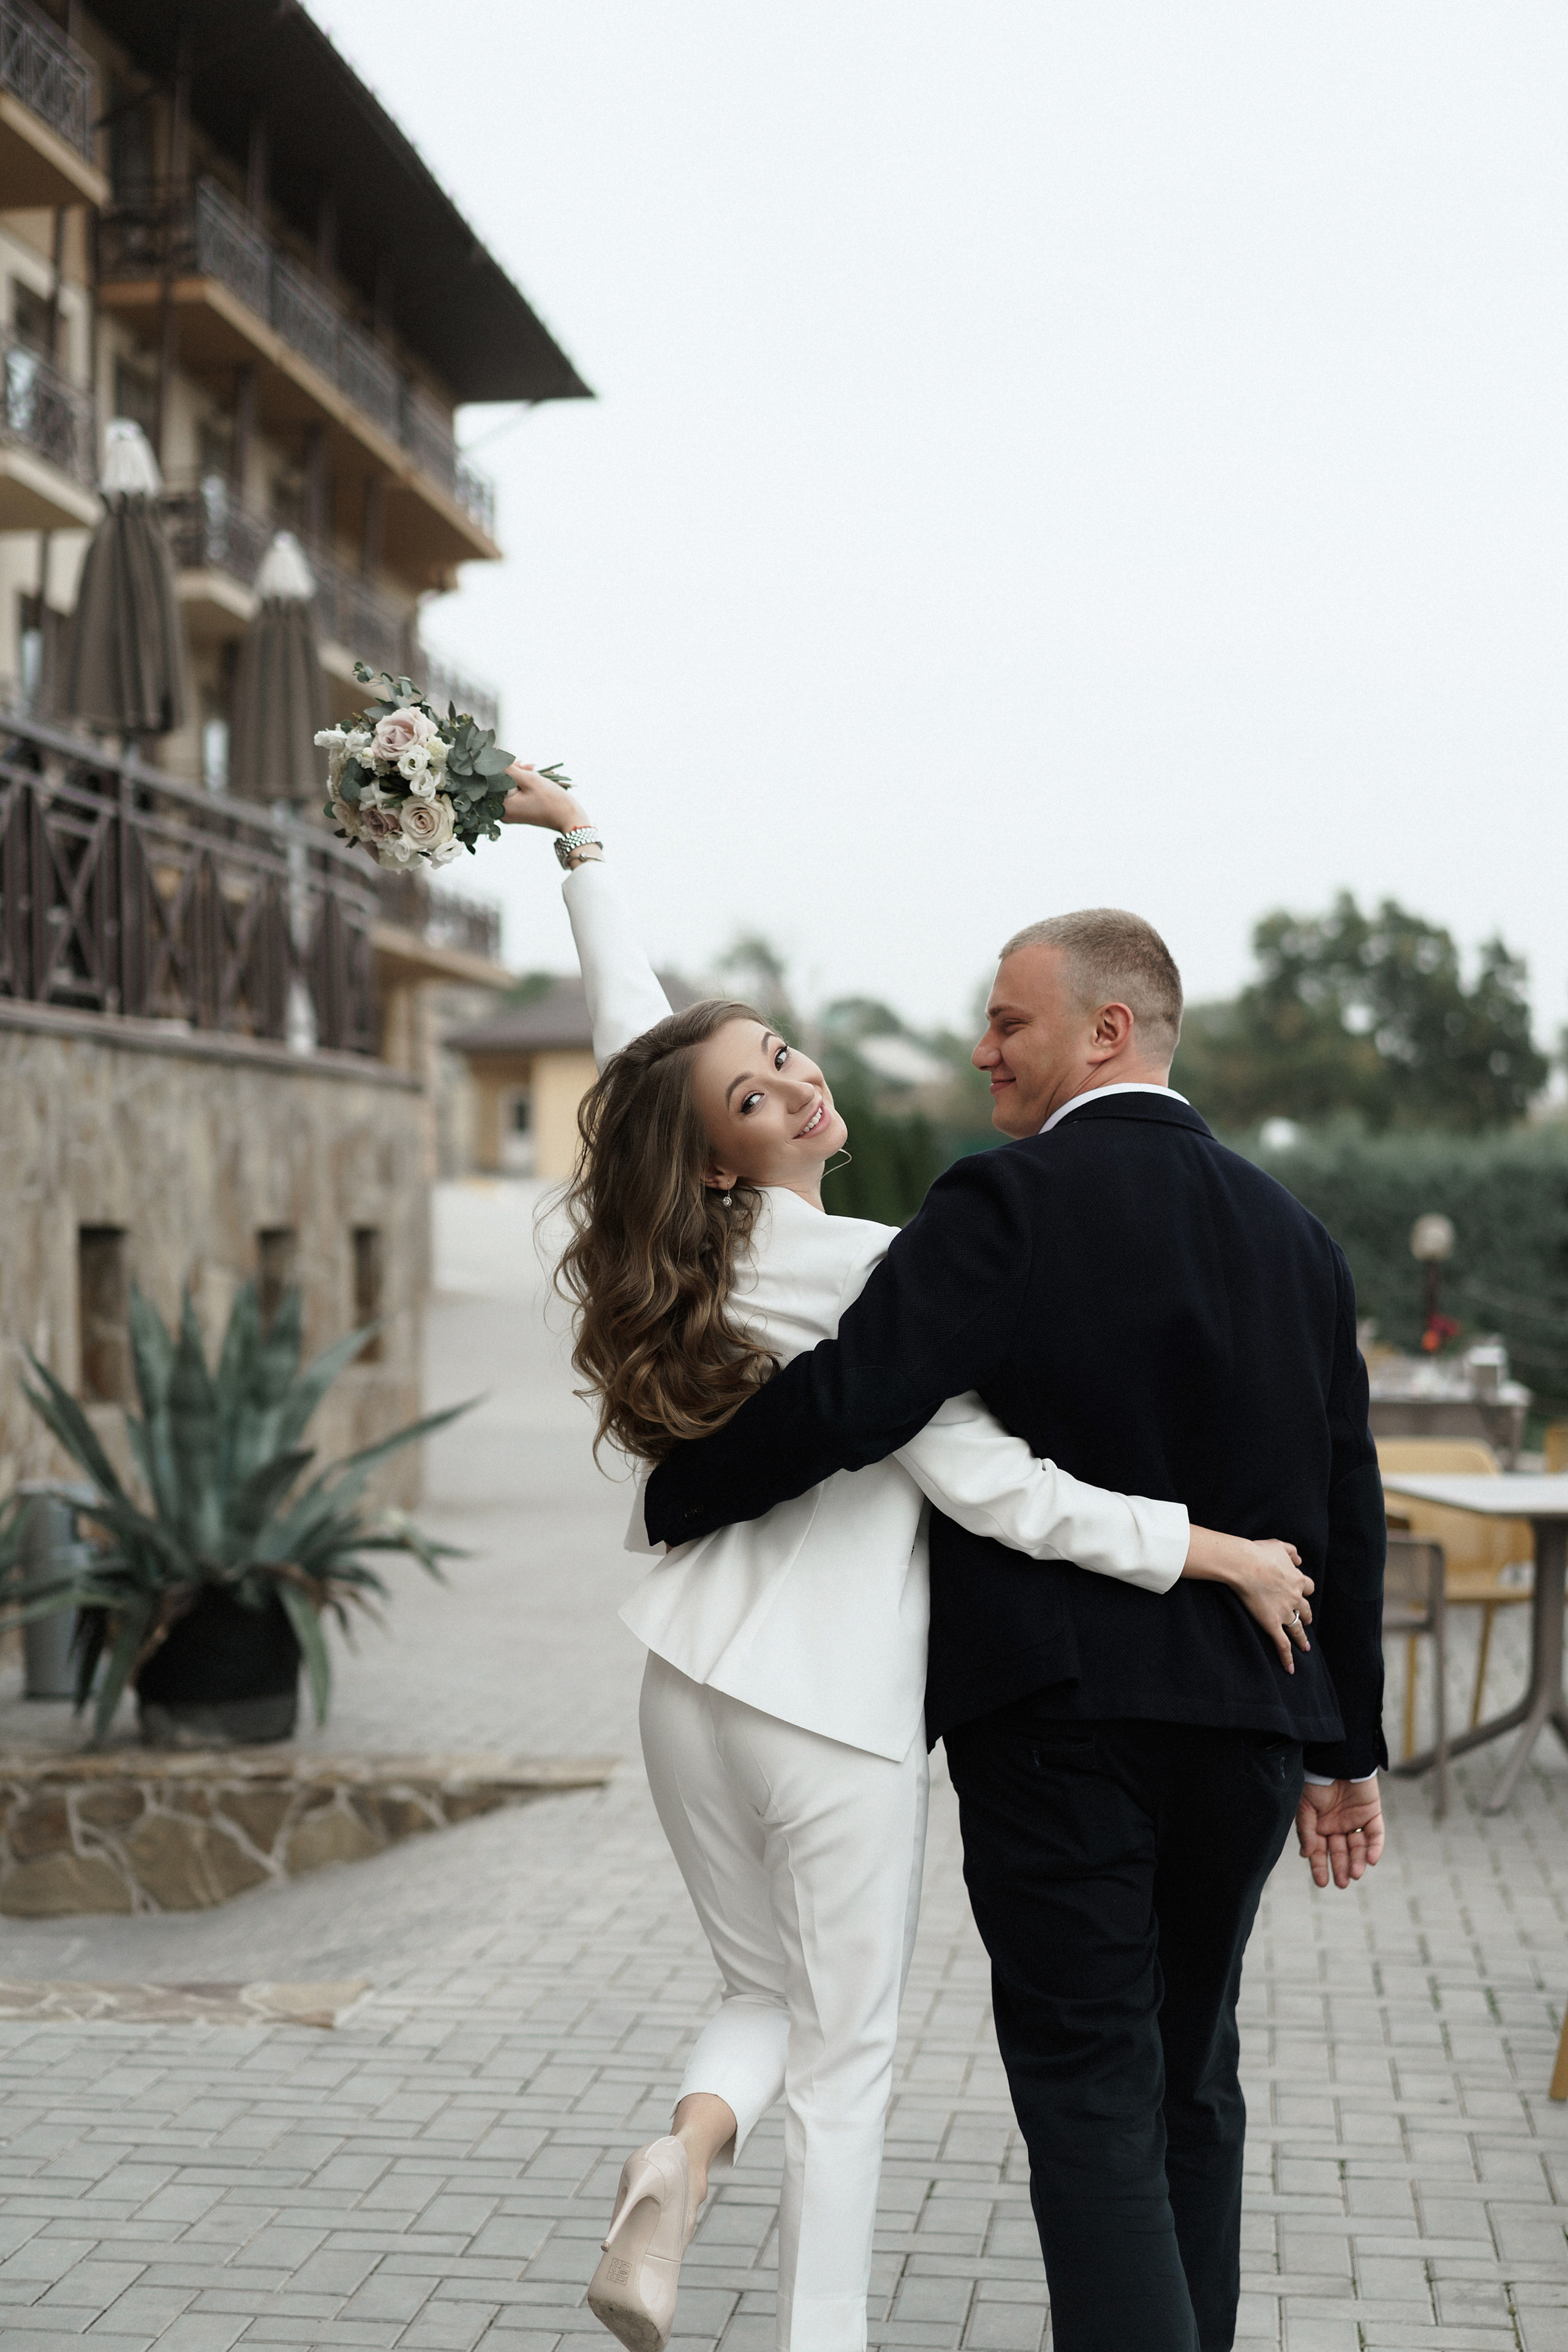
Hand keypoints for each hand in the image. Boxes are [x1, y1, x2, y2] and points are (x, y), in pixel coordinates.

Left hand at [501, 761, 586, 833]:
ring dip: (519, 775)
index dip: (504, 767)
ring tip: (533, 769)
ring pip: (507, 786)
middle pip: (499, 783)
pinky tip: (531, 777)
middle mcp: (502, 812)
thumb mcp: (529, 780)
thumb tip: (492, 757)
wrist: (568, 817)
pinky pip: (514, 793)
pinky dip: (521, 784)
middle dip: (513, 770)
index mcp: (502, 807)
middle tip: (529, 765)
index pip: (493, 780)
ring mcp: (509, 813)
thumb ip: (508, 768)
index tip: (519, 762)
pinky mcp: (517, 811)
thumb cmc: (551, 799)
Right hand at [1232, 1538, 1312, 1670]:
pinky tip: (1290, 1669)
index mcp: (1297, 1579)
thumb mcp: (1278, 1545)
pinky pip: (1283, 1645)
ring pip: (1298, 1629)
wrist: (1245, 1565)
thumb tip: (1300, 1559)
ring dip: (1302, 1638)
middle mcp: (1295, 1598)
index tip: (1302, 1592)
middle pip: (1305, 1609)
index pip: (1307, 1587)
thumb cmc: (1259, 1552)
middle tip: (1305, 1620)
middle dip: (1305, 1615)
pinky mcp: (1272, 1624)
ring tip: (1305, 1646)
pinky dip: (1287, 1658)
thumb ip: (1291, 1551)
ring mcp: (1284, 1613)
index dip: (1304, 1590)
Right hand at [1296, 1778, 1383, 1887]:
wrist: (1335, 1758)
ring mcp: (1355, 1820)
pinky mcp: (1372, 1813)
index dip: (1320, 1867)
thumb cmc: (1315, 1779)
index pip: (1320, 1852)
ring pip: (1358, 1847)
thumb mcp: (1305, 1807)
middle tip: (1343, 1883)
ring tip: (1356, 1873)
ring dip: (1358, 1861)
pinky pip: (1375, 1834)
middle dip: (1342, 1868)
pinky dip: (1374, 1847)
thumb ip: (1307, 1831)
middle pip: (1341, 1852)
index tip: (1322, 1883)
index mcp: (1319, 1826)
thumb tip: (1306, 1854)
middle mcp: (1337, 1825)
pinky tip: (1370, 1860)